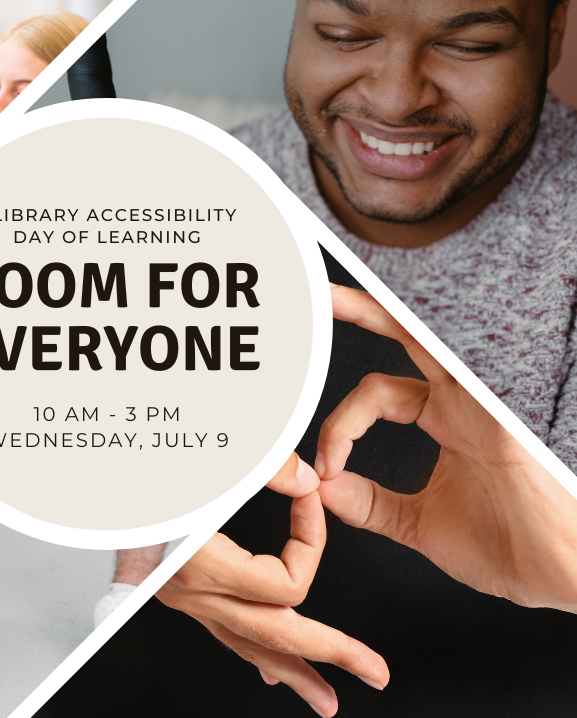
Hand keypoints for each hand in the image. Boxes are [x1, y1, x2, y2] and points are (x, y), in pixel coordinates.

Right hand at [157, 452, 388, 717]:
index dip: (313, 541)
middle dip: (330, 653)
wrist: (90, 481)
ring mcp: (182, 598)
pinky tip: (271, 671)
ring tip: (325, 698)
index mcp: (200, 564)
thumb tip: (307, 481)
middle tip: (373, 671)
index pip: (287, 583)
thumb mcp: (202, 462)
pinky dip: (255, 655)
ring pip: (247, 649)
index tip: (311, 497)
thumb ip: (263, 467)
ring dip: (293, 671)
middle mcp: (191, 591)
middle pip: (277, 637)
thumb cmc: (134, 471)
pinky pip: (223, 636)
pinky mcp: (178, 592)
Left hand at [318, 285, 576, 611]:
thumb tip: (322, 488)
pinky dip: (424, 337)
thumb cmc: (517, 549)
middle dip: (359, 311)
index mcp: (447, 420)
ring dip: (380, 310)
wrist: (572, 573)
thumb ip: (371, 505)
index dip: (339, 426)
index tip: (324, 468)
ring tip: (332, 295)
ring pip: (427, 333)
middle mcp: (464, 399)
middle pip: (405, 336)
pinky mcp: (499, 408)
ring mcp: (484, 397)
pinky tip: (394, 317)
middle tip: (316, 294)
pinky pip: (457, 358)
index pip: (378, 394)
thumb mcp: (423, 525)